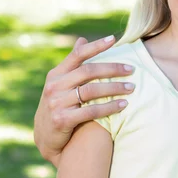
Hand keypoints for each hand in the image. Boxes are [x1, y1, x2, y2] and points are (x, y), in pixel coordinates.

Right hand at [33, 35, 134, 165]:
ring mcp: (57, 103)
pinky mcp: (63, 120)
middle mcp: (54, 86)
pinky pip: (92, 111)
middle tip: (132, 69)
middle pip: (88, 71)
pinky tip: (124, 105)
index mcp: (56, 74)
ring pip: (92, 90)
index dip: (95, 46)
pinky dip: (110, 107)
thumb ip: (73, 64)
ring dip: (115, 88)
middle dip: (113, 68)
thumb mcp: (60, 83)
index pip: (77, 55)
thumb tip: (83, 40)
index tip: (113, 39)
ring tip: (132, 88)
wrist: (45, 137)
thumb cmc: (59, 105)